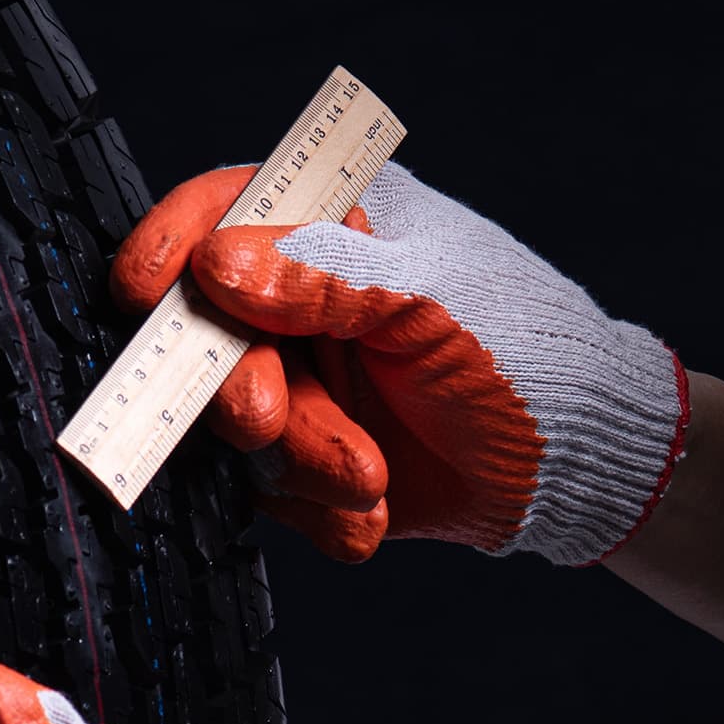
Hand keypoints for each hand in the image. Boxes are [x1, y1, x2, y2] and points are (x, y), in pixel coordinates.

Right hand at [112, 161, 689, 564]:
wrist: (581, 467)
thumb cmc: (527, 352)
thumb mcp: (431, 302)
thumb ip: (325, 281)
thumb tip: (216, 265)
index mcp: (339, 222)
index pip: (228, 207)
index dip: (172, 243)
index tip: (143, 292)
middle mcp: (306, 297)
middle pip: (212, 330)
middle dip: (242, 386)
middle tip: (269, 421)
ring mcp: (304, 378)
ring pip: (239, 423)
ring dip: (302, 460)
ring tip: (371, 482)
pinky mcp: (311, 456)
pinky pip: (273, 489)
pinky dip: (320, 510)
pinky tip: (374, 516)